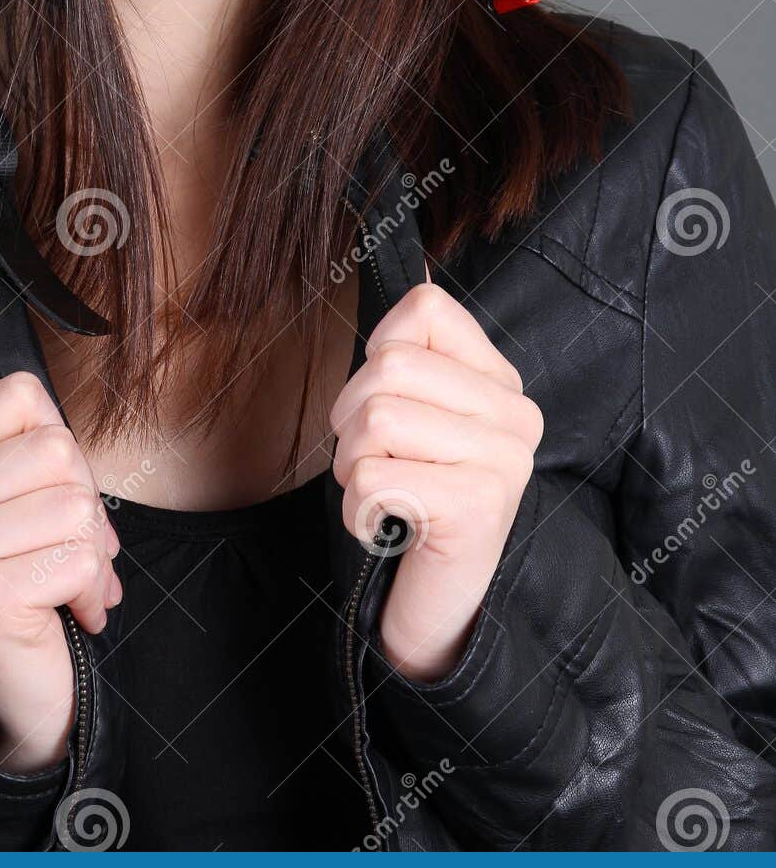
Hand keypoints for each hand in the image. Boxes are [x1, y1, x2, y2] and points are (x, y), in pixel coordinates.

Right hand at [0, 369, 121, 773]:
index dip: (61, 442)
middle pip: (57, 450)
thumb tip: (72, 450)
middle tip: (70, 550)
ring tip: (70, 582)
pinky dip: (93, 591)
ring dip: (94, 554)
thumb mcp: (36, 498)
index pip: (19, 395)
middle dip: (86, 505)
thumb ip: (46, 452)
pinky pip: (78, 561)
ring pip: (74, 506)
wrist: (25, 685)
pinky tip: (72, 612)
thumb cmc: (40, 576)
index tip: (51, 493)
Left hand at [329, 268, 542, 682]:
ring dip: (352, 468)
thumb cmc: (414, 505)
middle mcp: (517, 414)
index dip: (377, 352)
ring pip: (376, 418)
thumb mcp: (412, 419)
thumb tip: (404, 260)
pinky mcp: (480, 505)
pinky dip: (358, 509)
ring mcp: (505, 459)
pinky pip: (377, 476)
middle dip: (350, 420)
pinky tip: (388, 528)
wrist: (442, 608)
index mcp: (501, 382)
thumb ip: (410, 354)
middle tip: (374, 465)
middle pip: (388, 366)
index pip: (424, 307)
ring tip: (381, 495)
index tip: (387, 406)